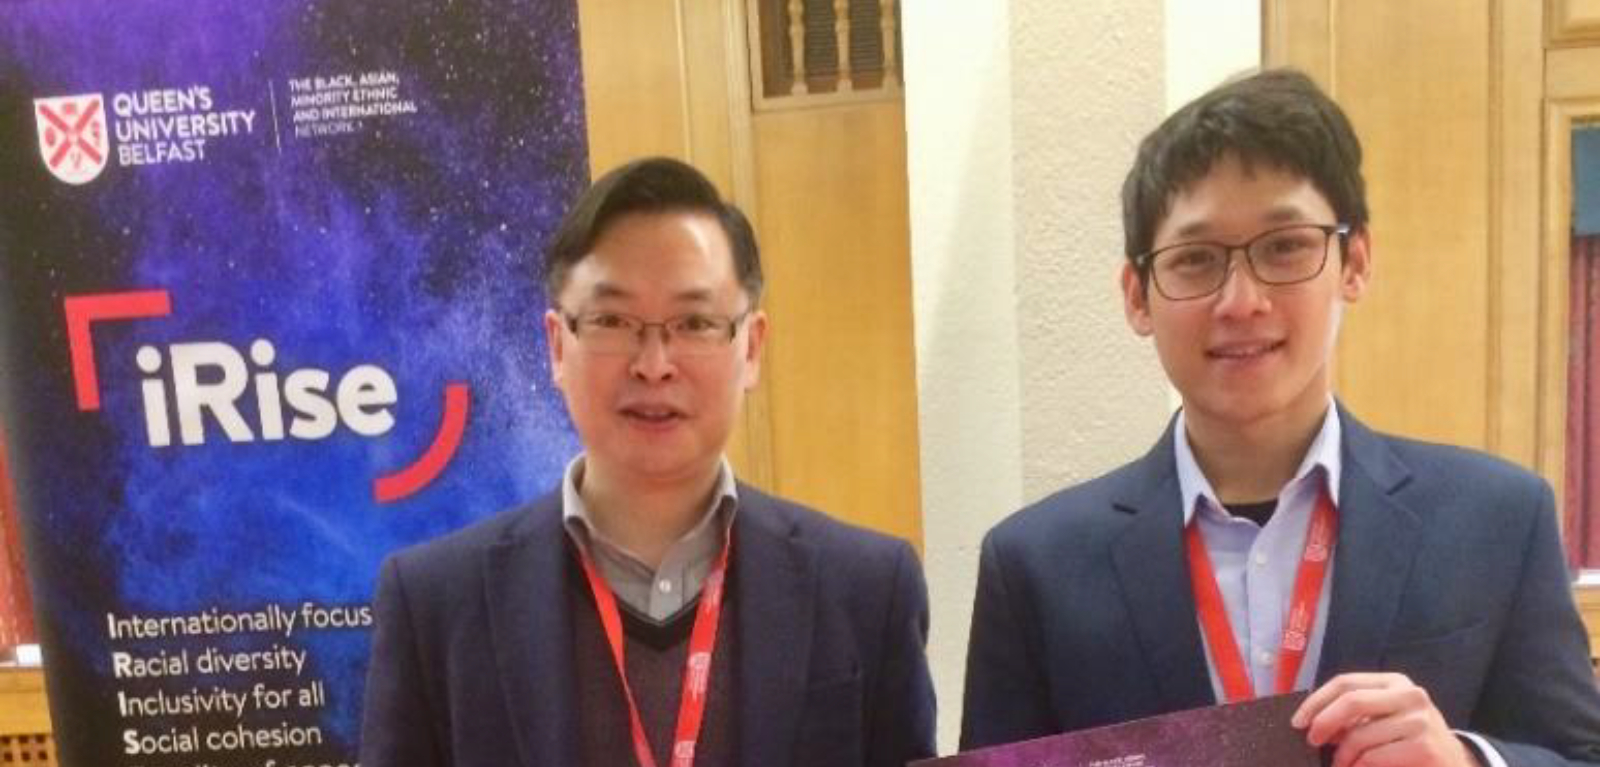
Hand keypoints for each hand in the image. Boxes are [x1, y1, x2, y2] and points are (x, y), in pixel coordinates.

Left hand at [1292, 672, 1478, 766]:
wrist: (1454, 763)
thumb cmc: (1409, 739)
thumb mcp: (1384, 718)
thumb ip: (1355, 714)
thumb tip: (1312, 721)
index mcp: (1395, 682)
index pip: (1345, 683)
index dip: (1317, 701)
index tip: (1298, 721)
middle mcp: (1410, 695)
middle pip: (1351, 701)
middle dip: (1323, 723)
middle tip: (1311, 741)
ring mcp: (1420, 721)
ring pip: (1360, 735)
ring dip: (1341, 756)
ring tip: (1340, 764)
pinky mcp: (1424, 747)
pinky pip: (1373, 757)